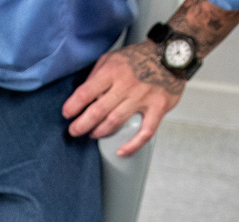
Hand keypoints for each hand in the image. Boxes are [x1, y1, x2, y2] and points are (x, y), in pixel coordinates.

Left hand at [61, 43, 182, 156]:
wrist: (171, 54)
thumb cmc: (140, 56)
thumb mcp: (113, 57)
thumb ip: (97, 74)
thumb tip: (84, 94)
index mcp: (113, 71)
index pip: (86, 92)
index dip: (73, 106)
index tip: (67, 113)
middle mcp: (126, 85)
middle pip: (98, 111)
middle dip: (81, 125)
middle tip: (74, 130)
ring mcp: (143, 98)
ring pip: (116, 122)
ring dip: (100, 132)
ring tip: (92, 134)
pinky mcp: (158, 108)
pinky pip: (145, 132)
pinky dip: (132, 145)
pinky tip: (121, 151)